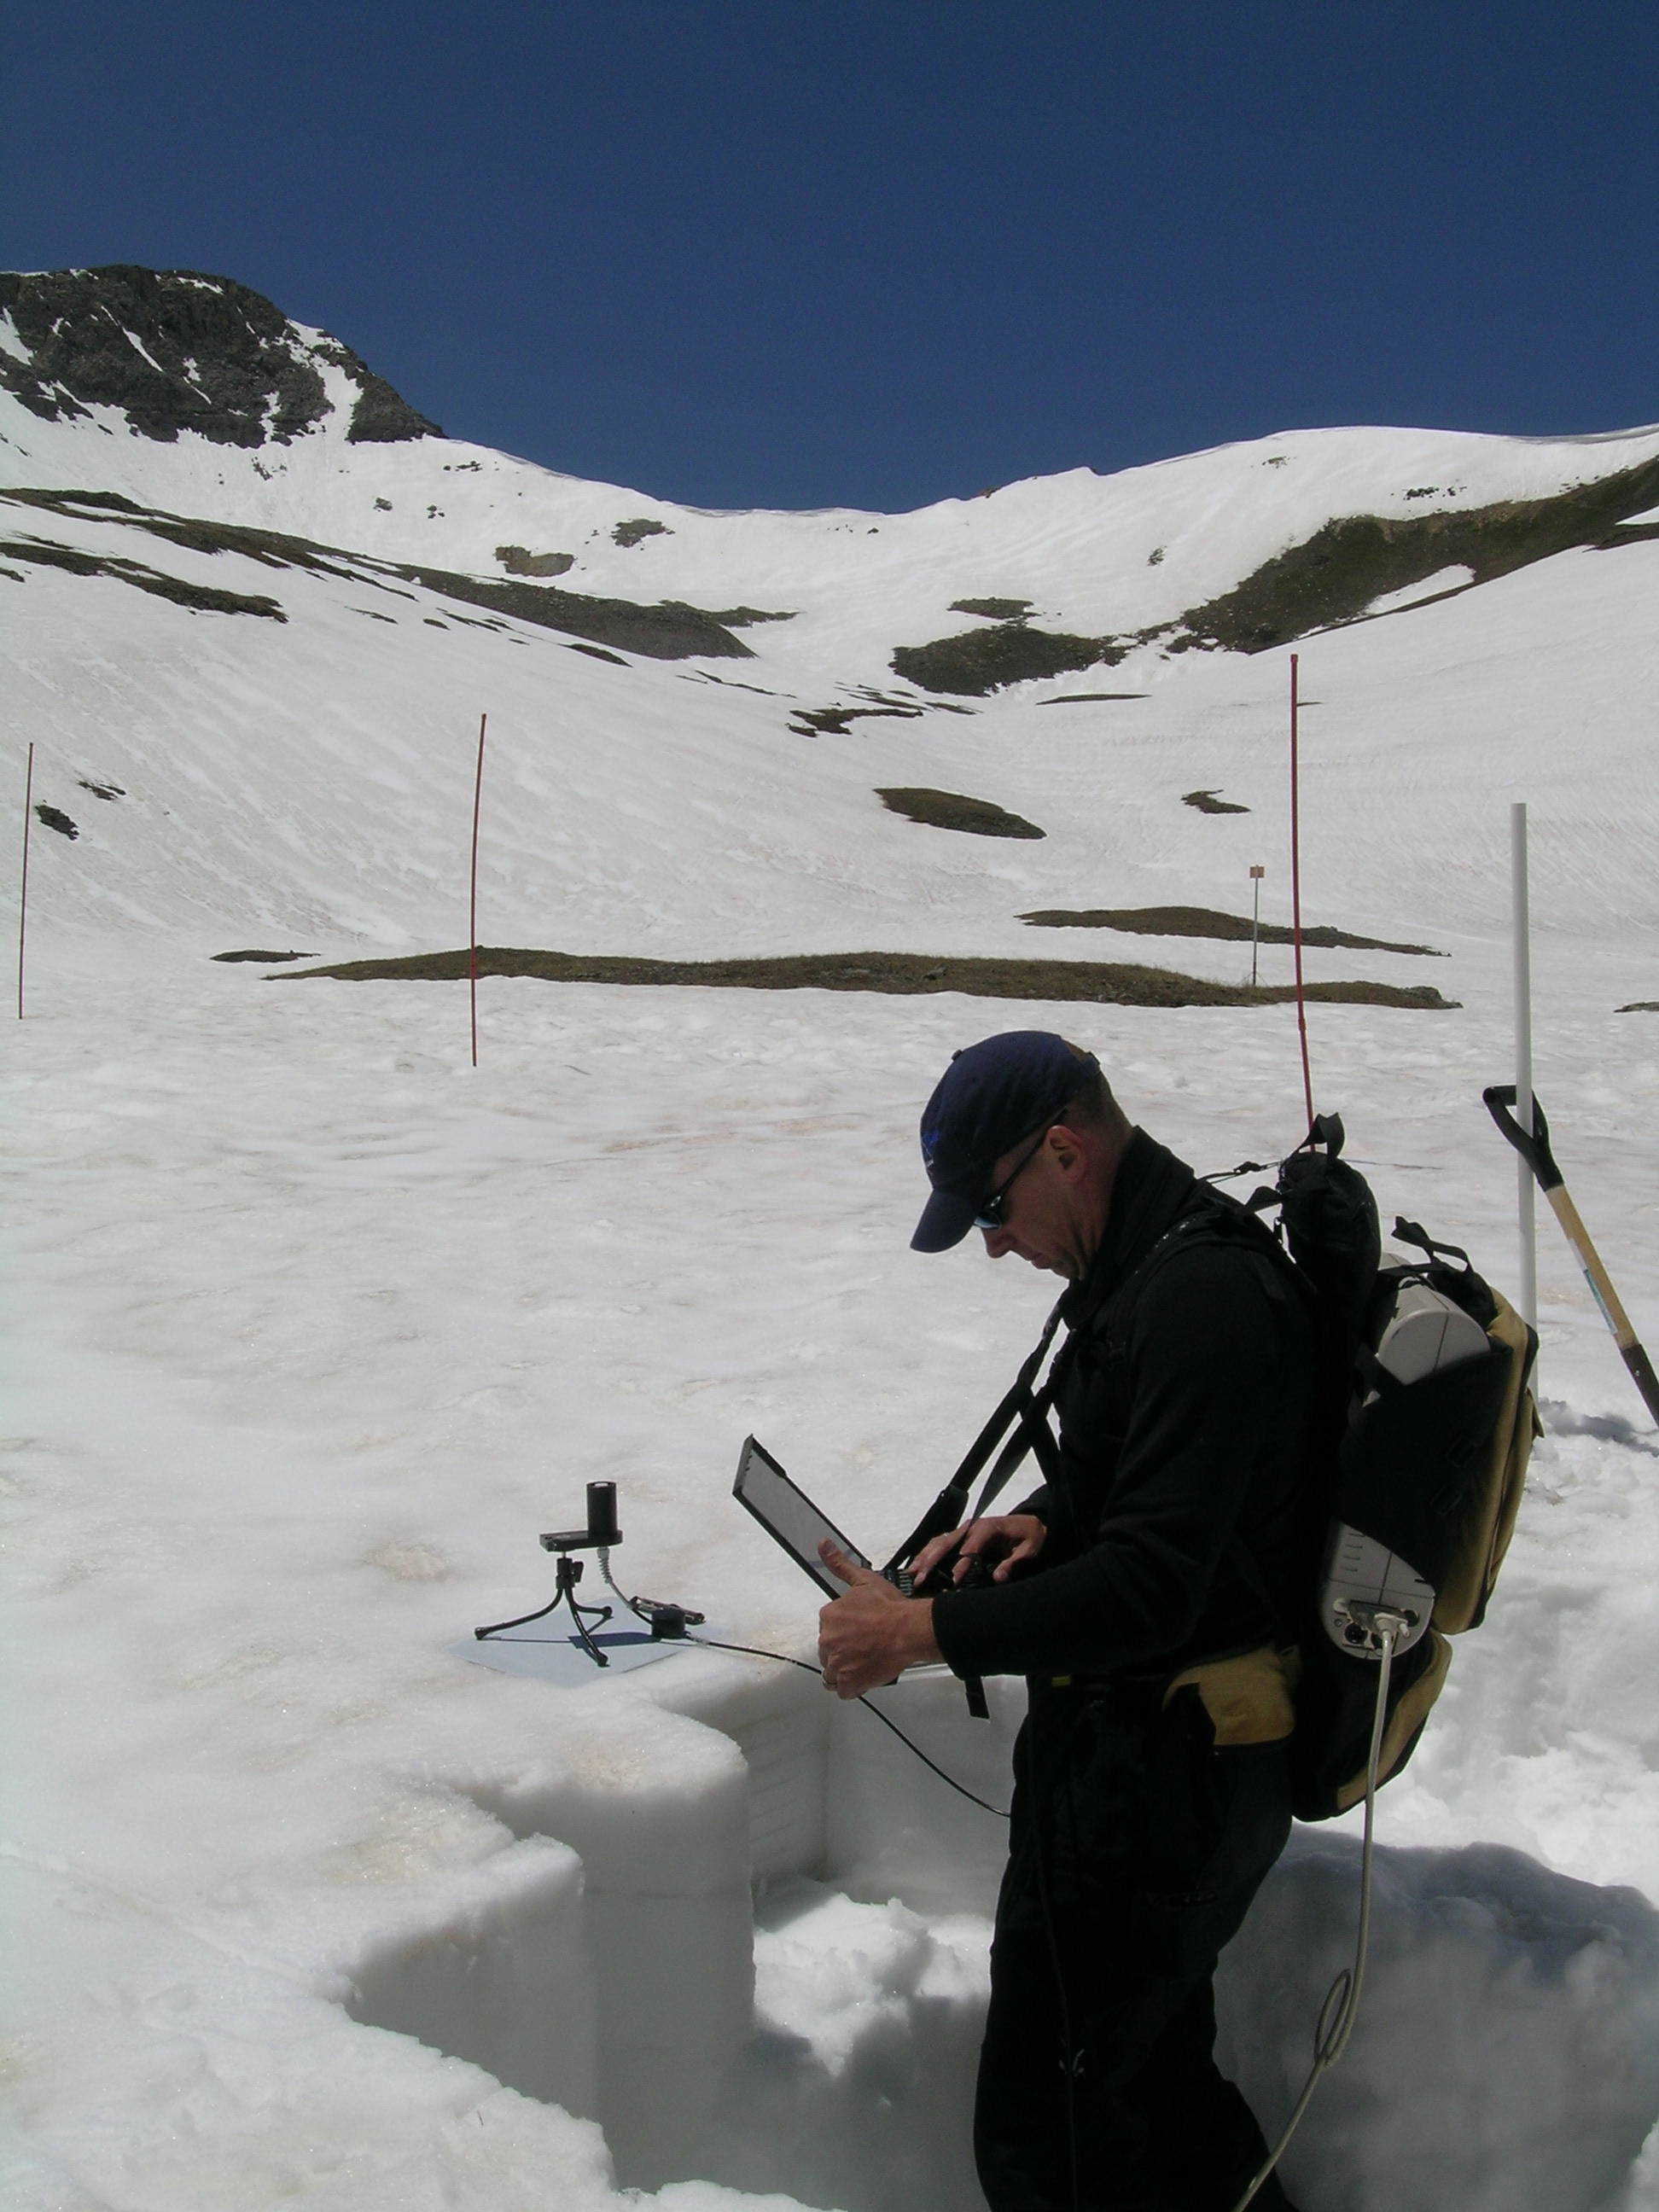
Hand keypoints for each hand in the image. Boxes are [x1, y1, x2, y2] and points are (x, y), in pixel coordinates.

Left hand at [816, 1541, 940, 1698]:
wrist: (909, 1630)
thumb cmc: (891, 1608)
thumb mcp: (863, 1580)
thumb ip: (839, 1565)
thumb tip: (823, 1545)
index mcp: (829, 1616)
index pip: (829, 1628)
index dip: (845, 1631)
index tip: (860, 1631)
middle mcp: (828, 1640)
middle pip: (829, 1650)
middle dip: (844, 1650)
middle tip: (866, 1646)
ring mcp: (836, 1663)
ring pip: (833, 1671)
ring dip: (846, 1668)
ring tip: (866, 1661)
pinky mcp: (848, 1682)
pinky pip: (842, 1690)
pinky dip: (853, 1686)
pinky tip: (866, 1675)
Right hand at [910, 1513, 1046, 1586]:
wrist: (1029, 1526)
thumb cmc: (1029, 1538)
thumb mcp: (1029, 1550)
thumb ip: (1013, 1564)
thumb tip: (998, 1577)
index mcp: (987, 1528)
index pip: (969, 1549)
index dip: (960, 1566)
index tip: (951, 1584)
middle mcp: (971, 1527)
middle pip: (946, 1543)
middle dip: (931, 1562)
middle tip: (919, 1580)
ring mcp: (964, 1531)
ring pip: (938, 1542)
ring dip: (924, 1558)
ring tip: (911, 1574)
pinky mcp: (960, 1537)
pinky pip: (940, 1543)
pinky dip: (927, 1554)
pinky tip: (917, 1566)